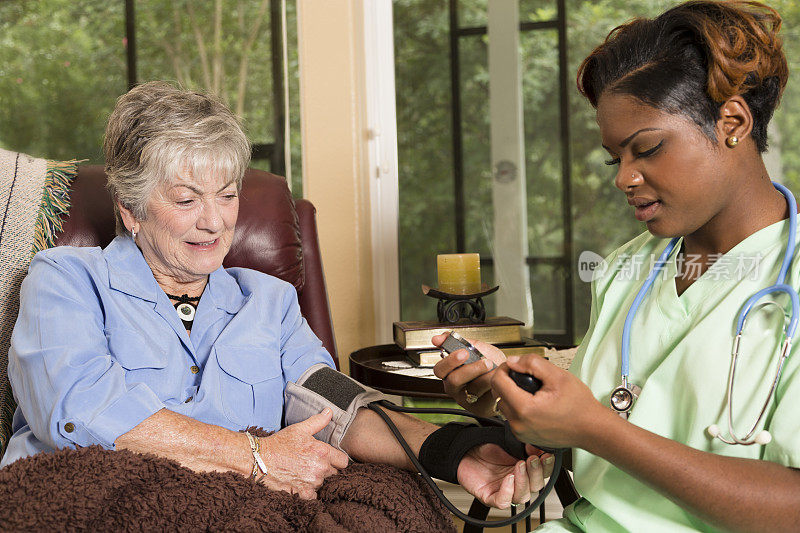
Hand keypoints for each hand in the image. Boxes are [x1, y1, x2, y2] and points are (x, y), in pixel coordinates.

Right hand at [258, 408, 349, 498]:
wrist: (260, 459)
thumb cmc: (279, 443)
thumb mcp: (299, 429)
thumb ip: (318, 421)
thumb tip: (329, 412)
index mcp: (322, 451)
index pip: (343, 461)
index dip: (337, 459)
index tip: (329, 458)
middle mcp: (320, 468)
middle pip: (333, 472)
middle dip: (326, 468)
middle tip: (311, 463)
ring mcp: (311, 482)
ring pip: (322, 483)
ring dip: (316, 479)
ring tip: (303, 471)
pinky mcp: (302, 493)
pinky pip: (313, 495)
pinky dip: (309, 491)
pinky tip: (300, 482)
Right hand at [432, 334, 505, 416]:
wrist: (506, 377)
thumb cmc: (488, 362)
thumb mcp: (475, 347)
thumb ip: (457, 341)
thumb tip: (437, 338)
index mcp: (449, 373)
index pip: (439, 369)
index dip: (450, 361)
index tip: (464, 352)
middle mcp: (455, 388)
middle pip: (454, 380)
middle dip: (470, 369)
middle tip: (485, 361)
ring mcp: (466, 399)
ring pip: (473, 388)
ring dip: (486, 375)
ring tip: (495, 367)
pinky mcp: (479, 408)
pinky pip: (486, 397)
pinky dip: (494, 385)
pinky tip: (497, 378)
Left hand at [457, 442, 554, 508]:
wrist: (465, 449)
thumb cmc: (486, 447)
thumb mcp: (508, 443)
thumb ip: (525, 447)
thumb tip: (540, 447)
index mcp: (525, 470)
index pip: (543, 474)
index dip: (547, 467)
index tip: (546, 455)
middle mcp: (517, 483)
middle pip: (536, 487)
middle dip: (536, 473)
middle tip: (532, 459)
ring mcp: (505, 491)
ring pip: (522, 496)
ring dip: (524, 481)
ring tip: (519, 465)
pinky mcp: (490, 497)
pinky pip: (503, 501)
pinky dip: (508, 491)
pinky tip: (508, 478)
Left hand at [492, 355, 610, 448]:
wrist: (592, 429)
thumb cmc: (580, 406)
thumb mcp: (558, 375)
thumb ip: (532, 364)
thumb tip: (513, 361)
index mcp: (524, 409)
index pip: (497, 382)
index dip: (504, 368)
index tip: (514, 365)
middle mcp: (519, 424)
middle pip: (498, 393)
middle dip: (508, 381)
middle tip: (526, 376)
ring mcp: (521, 432)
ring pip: (504, 405)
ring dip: (512, 394)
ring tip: (532, 390)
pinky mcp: (524, 436)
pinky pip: (512, 417)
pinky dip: (519, 406)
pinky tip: (535, 402)